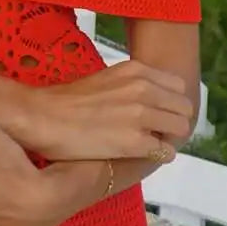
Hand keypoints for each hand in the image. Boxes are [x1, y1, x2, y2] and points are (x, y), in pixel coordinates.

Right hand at [21, 59, 193, 162]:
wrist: (42, 117)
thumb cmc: (66, 100)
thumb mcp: (106, 79)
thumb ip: (131, 85)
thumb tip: (148, 100)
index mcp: (137, 70)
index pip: (178, 86)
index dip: (170, 102)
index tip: (159, 113)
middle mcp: (144, 89)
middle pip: (184, 108)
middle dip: (174, 121)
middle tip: (156, 132)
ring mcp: (141, 115)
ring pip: (180, 129)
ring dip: (168, 138)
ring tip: (149, 143)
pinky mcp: (135, 142)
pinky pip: (166, 152)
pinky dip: (159, 156)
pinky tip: (141, 155)